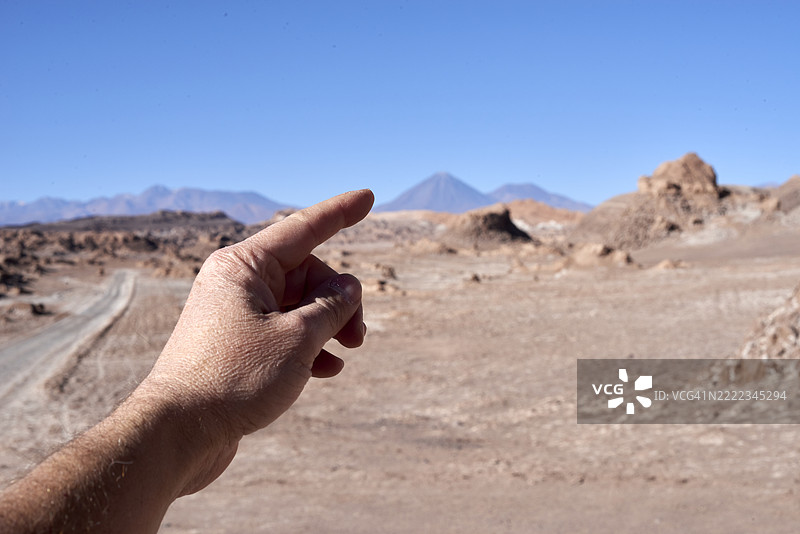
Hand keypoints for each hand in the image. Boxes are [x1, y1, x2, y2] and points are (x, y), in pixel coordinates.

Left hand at [135, 189, 374, 493]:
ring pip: (298, 305)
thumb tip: (349, 288)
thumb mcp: (298, 338)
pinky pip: (283, 331)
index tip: (368, 195)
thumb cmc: (235, 378)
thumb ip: (332, 306)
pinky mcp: (237, 345)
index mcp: (244, 265)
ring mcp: (235, 314)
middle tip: (358, 335)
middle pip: (307, 273)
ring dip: (328, 325)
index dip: (340, 212)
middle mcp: (237, 282)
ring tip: (347, 352)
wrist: (178, 434)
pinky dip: (309, 346)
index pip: (303, 228)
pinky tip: (327, 370)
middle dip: (340, 299)